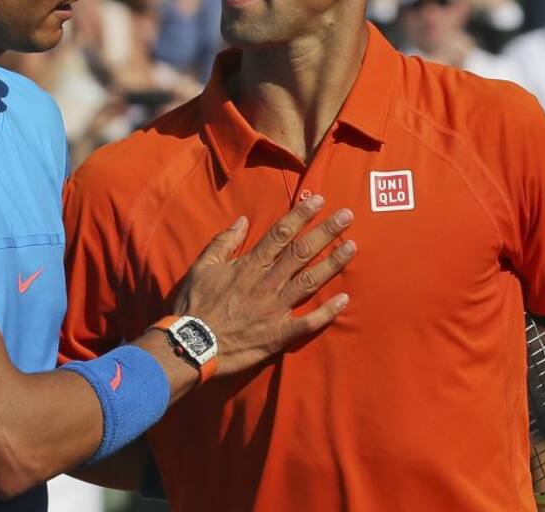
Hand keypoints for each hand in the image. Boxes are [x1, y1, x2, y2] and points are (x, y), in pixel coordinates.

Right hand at [170, 197, 354, 376]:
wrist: (192, 343)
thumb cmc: (194, 304)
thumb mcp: (202, 266)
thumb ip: (224, 242)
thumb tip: (242, 220)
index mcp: (249, 265)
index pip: (280, 234)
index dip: (301, 216)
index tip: (319, 201)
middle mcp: (266, 283)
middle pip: (301, 252)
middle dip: (326, 232)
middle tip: (347, 216)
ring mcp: (275, 308)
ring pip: (310, 282)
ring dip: (333, 264)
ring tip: (352, 247)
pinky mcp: (278, 334)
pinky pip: (307, 323)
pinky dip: (327, 313)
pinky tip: (344, 300)